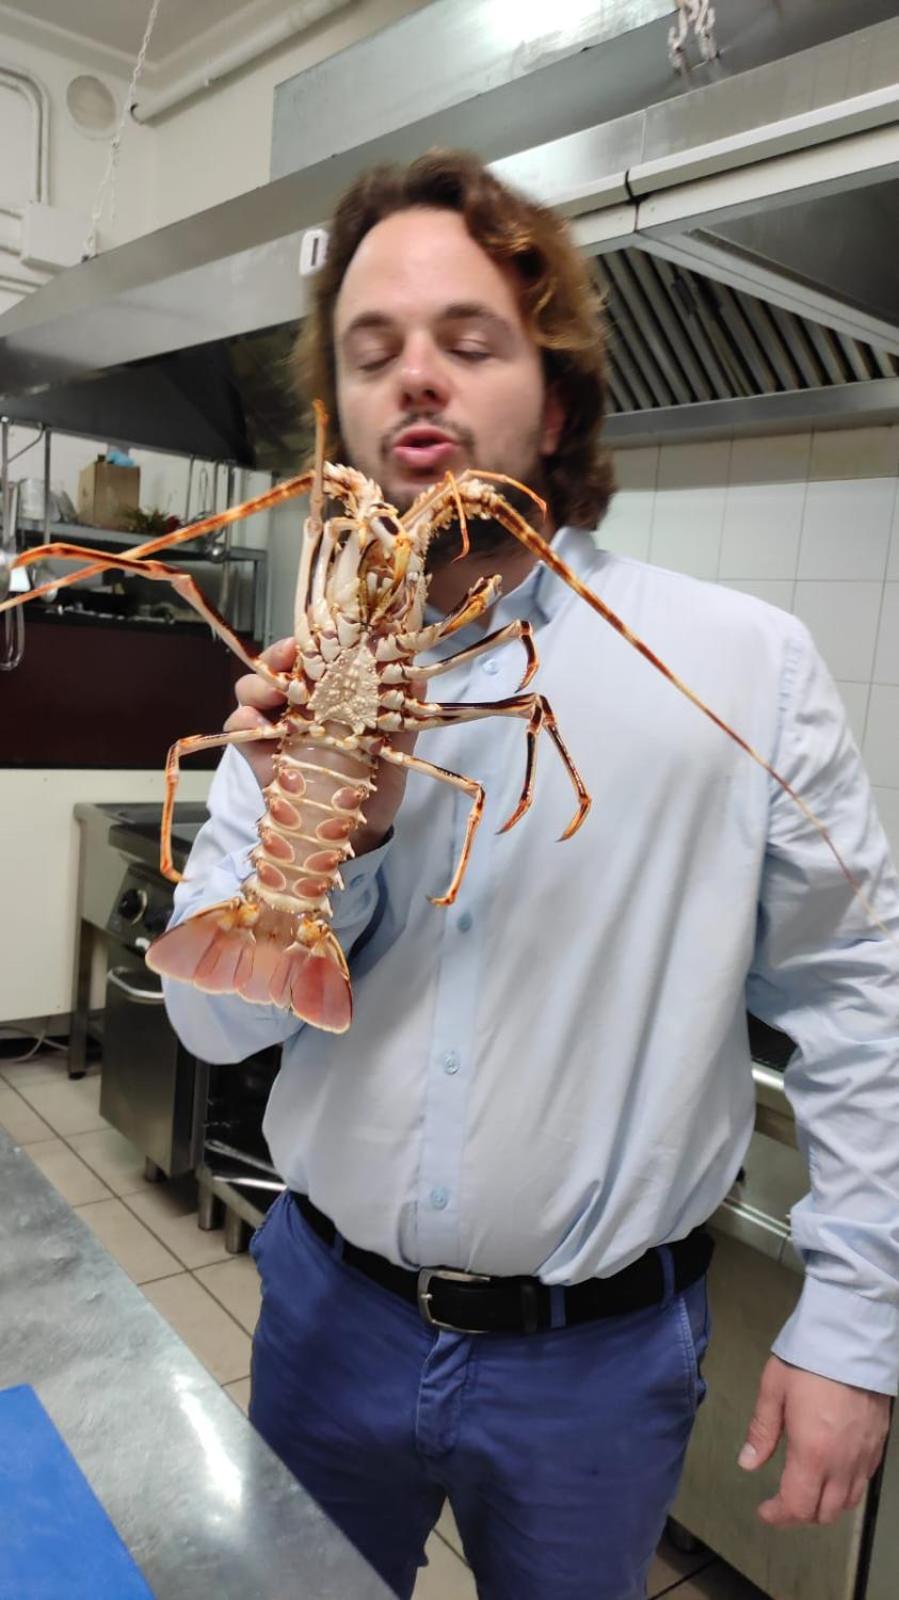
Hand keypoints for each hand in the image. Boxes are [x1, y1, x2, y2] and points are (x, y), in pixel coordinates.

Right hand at [226, 637, 421, 854]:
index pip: (314, 658)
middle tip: (290, 659)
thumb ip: (403, 718)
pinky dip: (242, 723)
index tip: (320, 640)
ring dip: (258, 686)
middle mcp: (299, 706)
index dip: (312, 644)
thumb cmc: (375, 784)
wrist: (359, 833)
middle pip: (277, 669)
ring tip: (272, 694)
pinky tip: (256, 725)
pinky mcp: (259, 755)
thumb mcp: (394, 749)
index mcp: (331, 694)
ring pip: (251, 692)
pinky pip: (239, 731)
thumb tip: (418, 681)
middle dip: (278, 658)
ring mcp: (275, 729)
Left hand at [739, 1355, 889, 1526]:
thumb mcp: (773, 1391)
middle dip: (800, 1515)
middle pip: (825, 1513)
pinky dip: (846, 1489)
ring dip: (825, 1506)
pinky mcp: (879, 1444)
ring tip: (806, 1492)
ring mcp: (865, 1456)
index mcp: (813, 1454)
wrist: (851, 1339)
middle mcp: (842, 1463)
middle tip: (781, 1502)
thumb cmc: (807, 1362)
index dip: (779, 1515)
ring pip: (848, 1502)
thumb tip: (747, 1463)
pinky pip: (863, 1482)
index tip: (764, 1510)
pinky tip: (832, 1473)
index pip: (798, 1506)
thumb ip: (762, 1431)